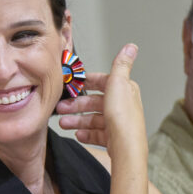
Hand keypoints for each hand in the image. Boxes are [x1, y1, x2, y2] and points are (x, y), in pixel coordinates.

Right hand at [57, 44, 145, 162]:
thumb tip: (131, 46)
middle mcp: (122, 106)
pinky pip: (96, 134)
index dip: (85, 83)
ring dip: (77, 120)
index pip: (101, 82)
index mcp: (124, 90)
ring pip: (93, 119)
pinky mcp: (113, 138)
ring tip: (64, 124)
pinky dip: (86, 133)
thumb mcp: (119, 84)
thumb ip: (121, 65)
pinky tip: (78, 134)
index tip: (70, 84)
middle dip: (76, 105)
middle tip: (61, 109)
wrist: (126, 148)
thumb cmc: (123, 118)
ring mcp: (117, 123)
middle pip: (94, 102)